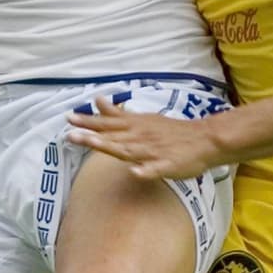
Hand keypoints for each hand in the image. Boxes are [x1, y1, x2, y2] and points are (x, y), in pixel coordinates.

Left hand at [67, 94, 229, 179]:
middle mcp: (141, 136)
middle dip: (92, 135)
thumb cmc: (171, 131)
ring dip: (111, 147)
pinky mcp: (167, 164)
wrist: (205, 139)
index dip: (88, 122)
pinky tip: (135, 172)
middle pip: (114, 136)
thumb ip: (118, 114)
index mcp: (135, 126)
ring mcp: (154, 151)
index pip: (108, 123)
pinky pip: (156, 168)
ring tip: (94, 146)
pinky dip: (145, 170)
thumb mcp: (143, 118)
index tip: (68, 118)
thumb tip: (97, 100)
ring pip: (129, 150)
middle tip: (71, 134)